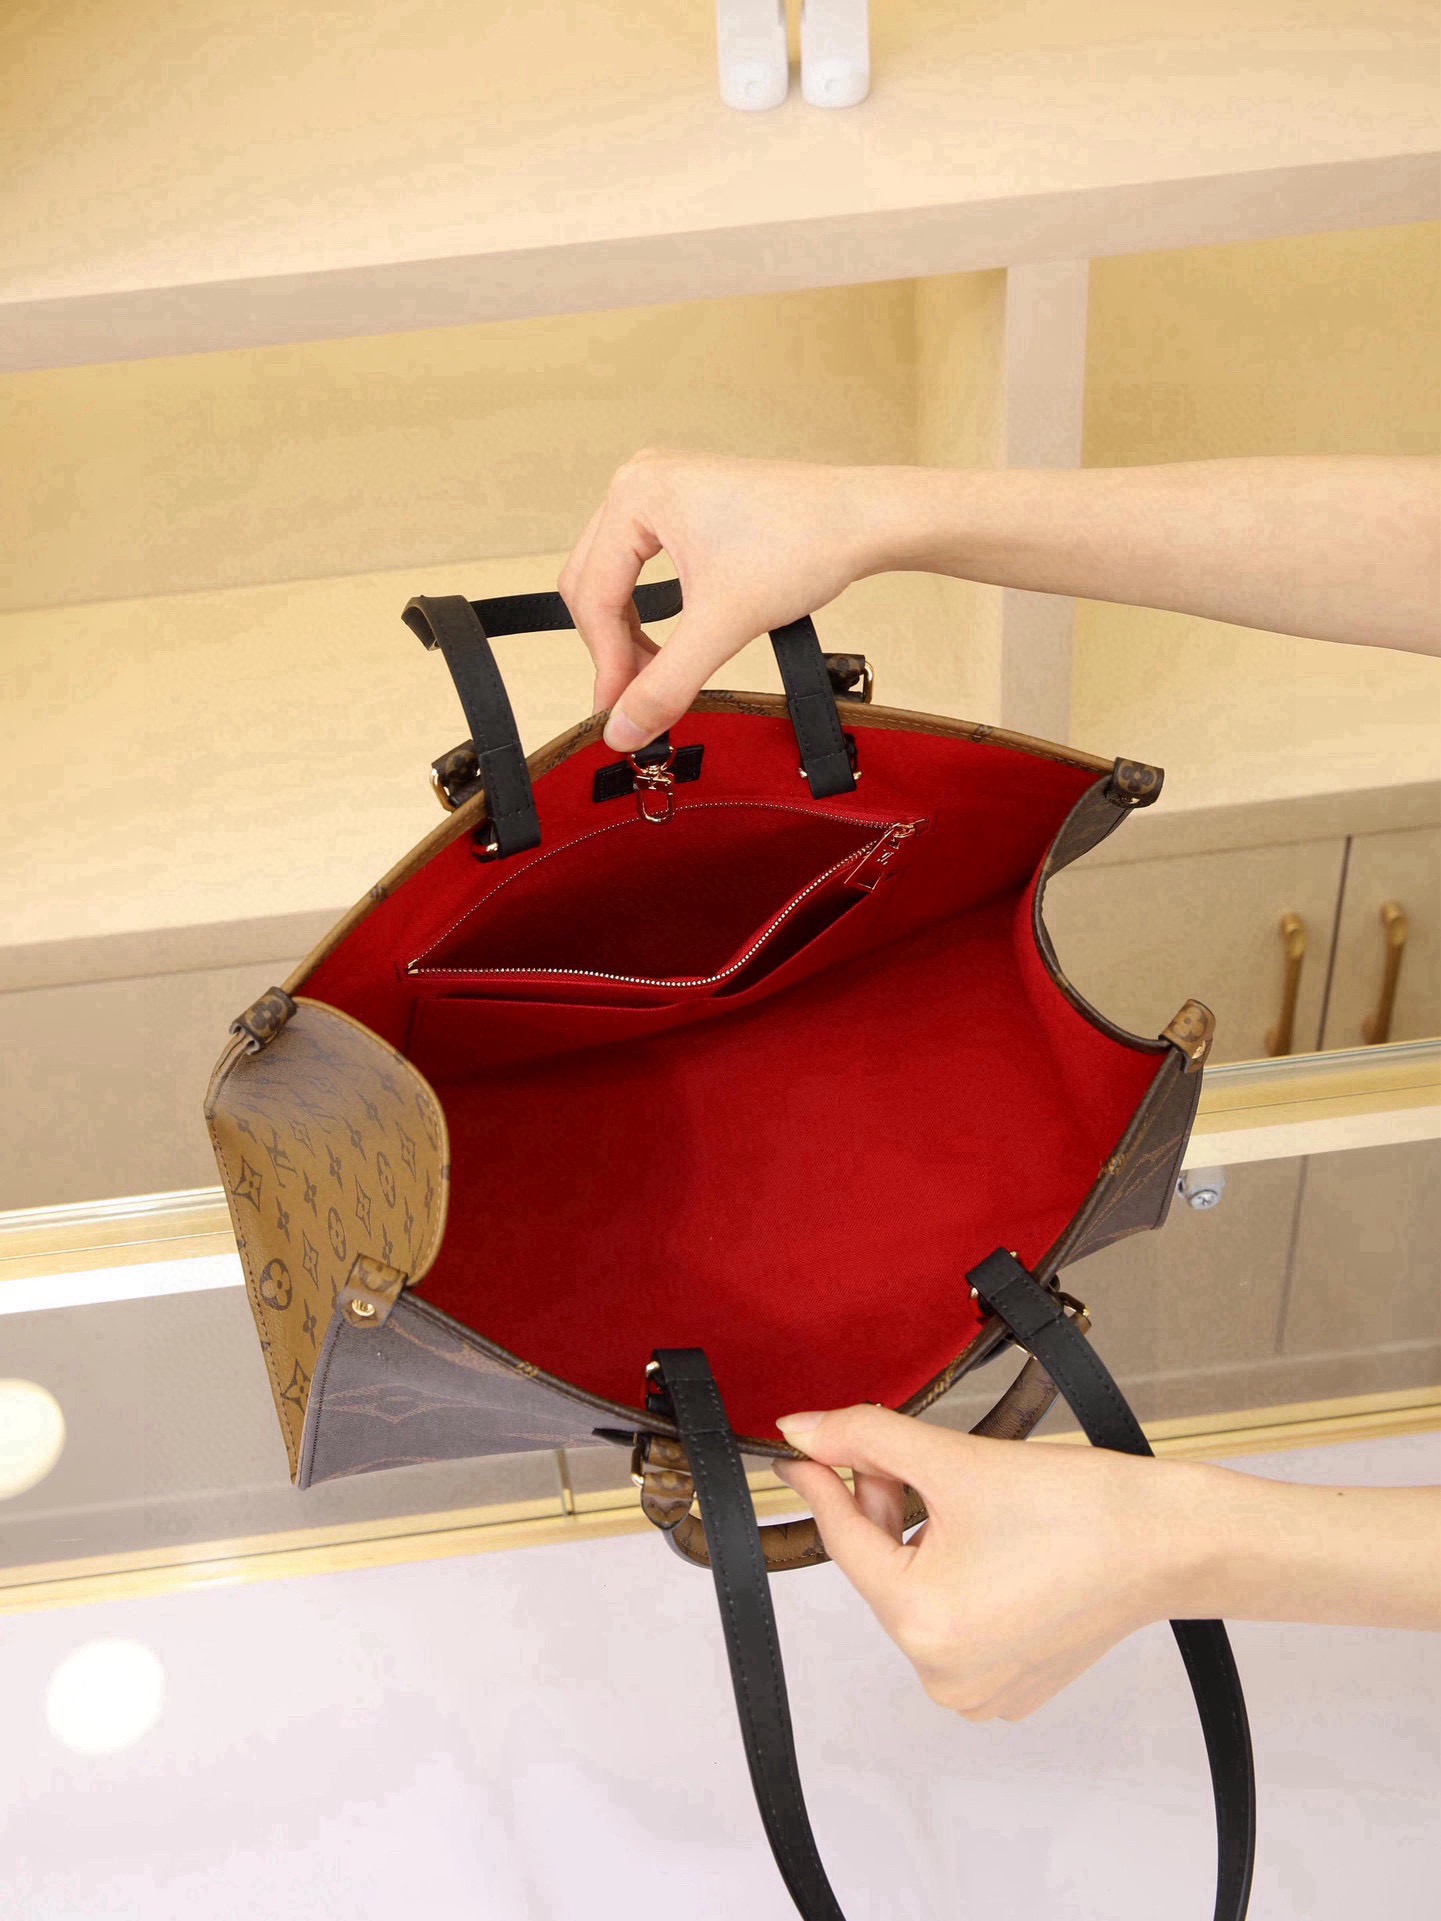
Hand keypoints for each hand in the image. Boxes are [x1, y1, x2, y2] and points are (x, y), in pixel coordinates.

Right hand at [557, 450, 891, 750]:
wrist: (865, 521)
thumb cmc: (803, 546)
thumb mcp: (723, 625)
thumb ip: (665, 684)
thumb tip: (621, 733)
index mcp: (634, 494)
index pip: (594, 595)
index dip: (606, 664)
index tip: (621, 715)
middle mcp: (639, 481)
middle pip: (593, 584)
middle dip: (613, 648)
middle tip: (636, 702)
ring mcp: (664, 490)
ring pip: (615, 577)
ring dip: (630, 633)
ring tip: (656, 677)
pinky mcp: (689, 506)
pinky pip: (643, 565)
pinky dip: (651, 611)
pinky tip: (672, 646)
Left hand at [773, 1405, 1211, 1721]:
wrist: (1167, 1541)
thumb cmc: (1076, 1507)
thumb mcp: (954, 1460)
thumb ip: (866, 1438)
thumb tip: (801, 1429)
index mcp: (922, 1623)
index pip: (844, 1538)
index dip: (821, 1482)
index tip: (803, 1450)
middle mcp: (943, 1676)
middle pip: (881, 1568)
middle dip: (884, 1508)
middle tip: (904, 1457)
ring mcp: (978, 1692)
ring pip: (915, 1596)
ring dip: (919, 1542)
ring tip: (961, 1499)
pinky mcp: (1010, 1690)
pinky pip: (954, 1625)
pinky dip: (956, 1579)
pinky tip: (991, 1542)